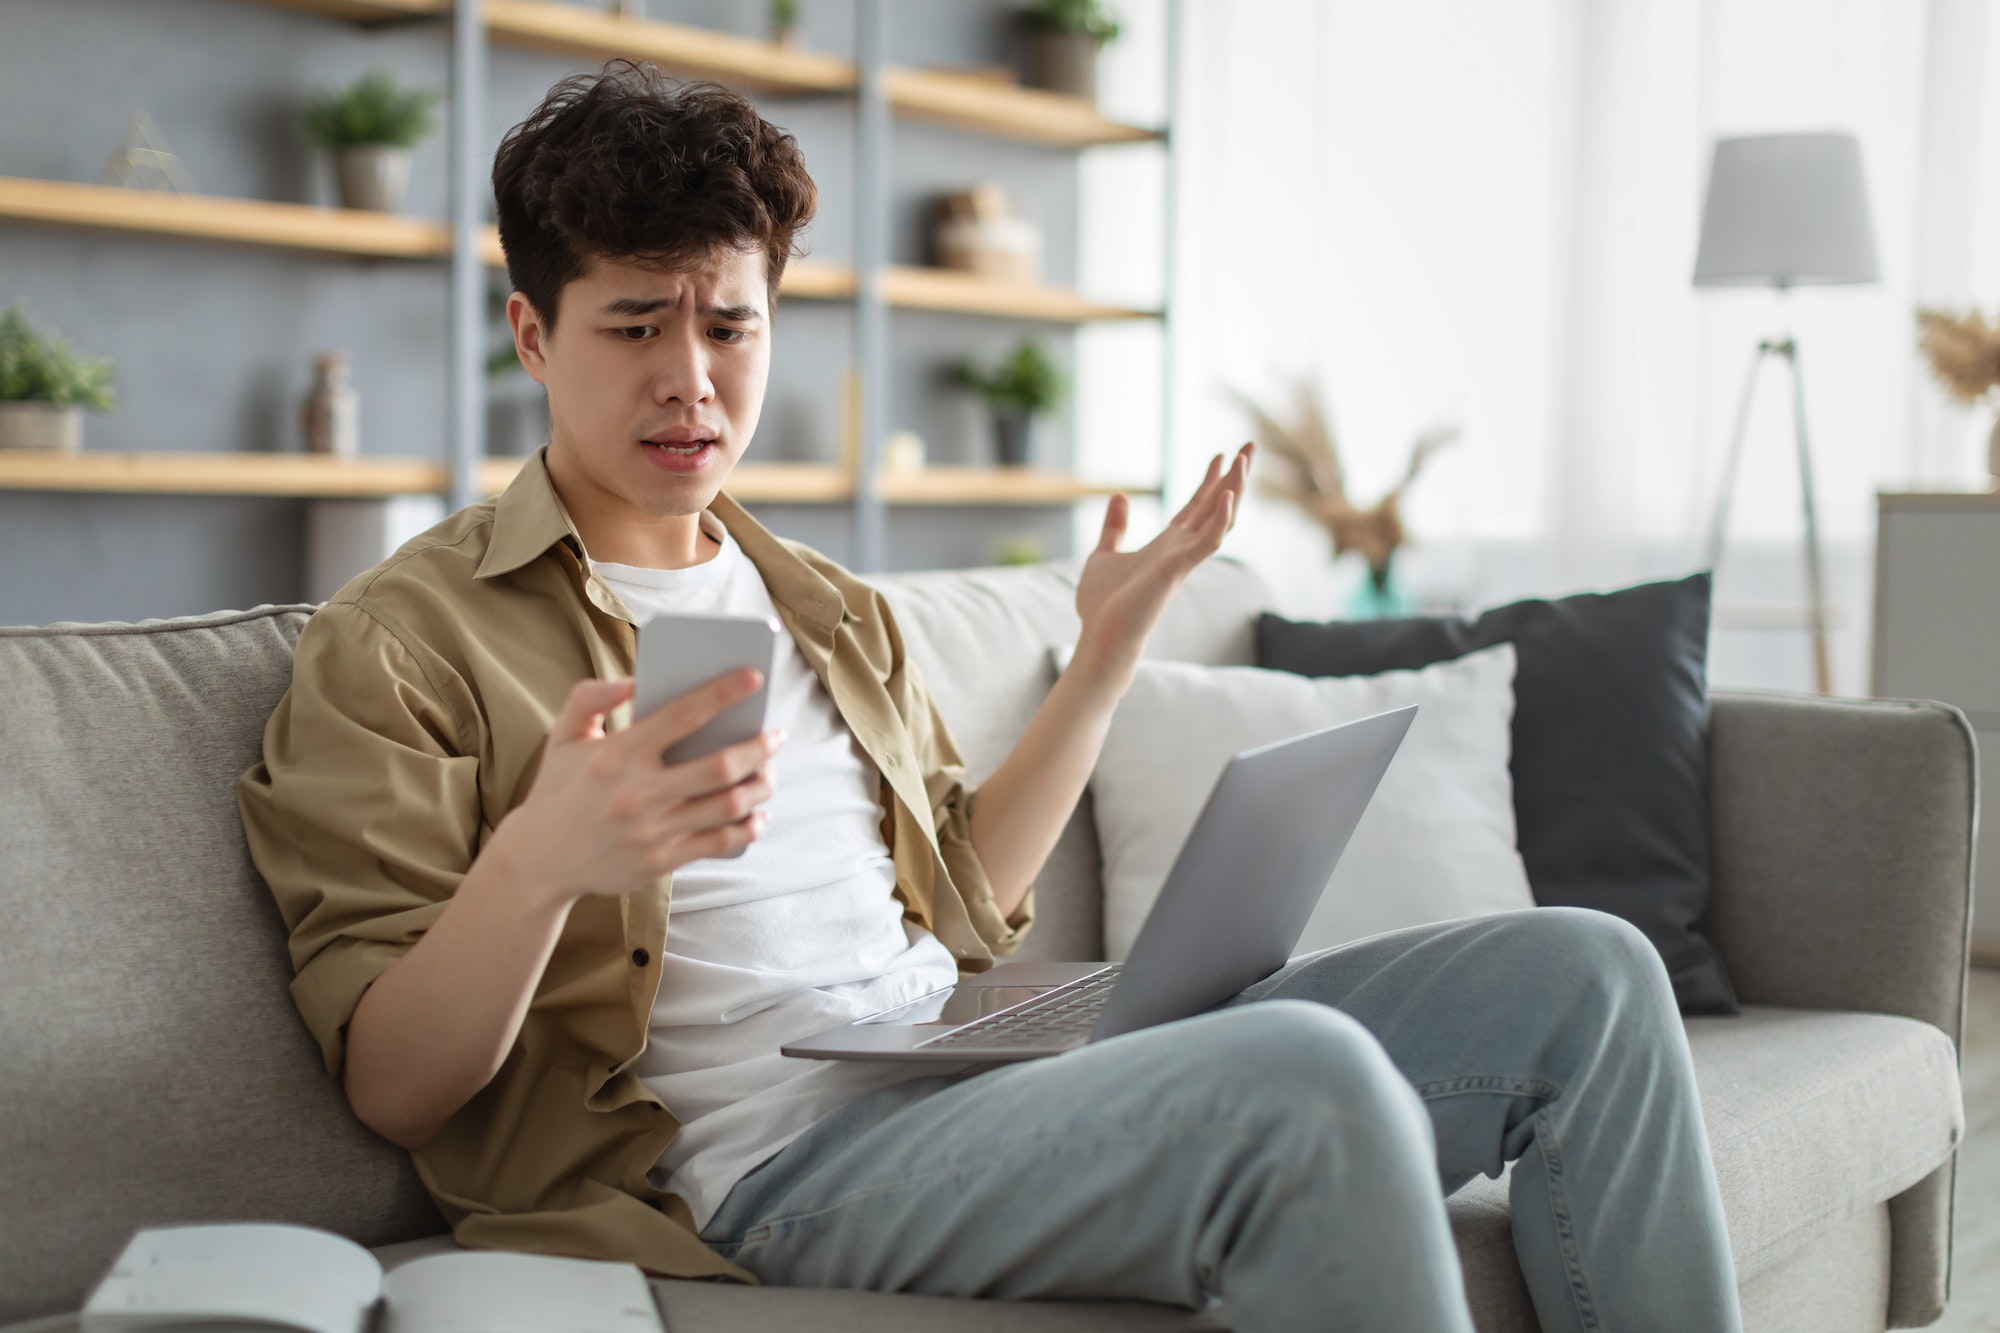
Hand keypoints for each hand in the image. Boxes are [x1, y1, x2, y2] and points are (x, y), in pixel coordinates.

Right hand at [486, 671, 783, 905]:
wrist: (538, 861)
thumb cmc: (558, 790)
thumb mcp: (563, 736)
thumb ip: (589, 697)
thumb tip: (632, 680)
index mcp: (617, 754)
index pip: (682, 715)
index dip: (724, 692)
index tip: (755, 676)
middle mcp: (637, 793)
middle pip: (720, 766)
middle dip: (759, 747)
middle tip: (776, 735)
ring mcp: (652, 831)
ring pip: (728, 806)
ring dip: (761, 785)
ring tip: (770, 771)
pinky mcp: (660, 861)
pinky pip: (720, 842)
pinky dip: (749, 826)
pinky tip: (759, 812)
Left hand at [1071, 443, 1251, 693]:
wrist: (1101, 637)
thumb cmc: (1102, 606)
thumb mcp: (1103, 554)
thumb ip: (1114, 527)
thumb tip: (1120, 496)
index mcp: (1166, 545)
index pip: (1196, 506)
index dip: (1210, 480)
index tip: (1221, 455)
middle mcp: (1181, 550)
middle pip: (1216, 506)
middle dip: (1234, 477)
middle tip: (1251, 445)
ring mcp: (1183, 560)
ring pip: (1219, 519)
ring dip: (1234, 490)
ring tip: (1245, 460)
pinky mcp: (1178, 570)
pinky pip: (1208, 542)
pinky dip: (1220, 519)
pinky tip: (1227, 497)